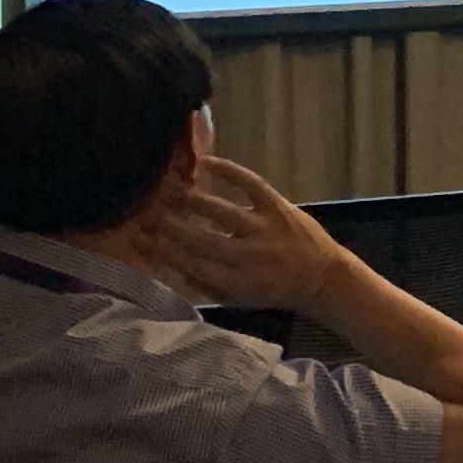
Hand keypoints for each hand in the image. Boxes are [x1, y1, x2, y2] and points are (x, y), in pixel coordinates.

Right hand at [136, 156, 362, 314]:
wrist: (322, 277)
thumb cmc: (274, 290)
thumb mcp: (239, 299)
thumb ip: (206, 285)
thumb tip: (171, 266)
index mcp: (236, 282)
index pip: (191, 265)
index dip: (163, 251)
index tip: (140, 238)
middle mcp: (248, 255)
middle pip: (200, 238)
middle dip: (169, 225)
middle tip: (145, 212)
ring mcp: (264, 228)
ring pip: (220, 211)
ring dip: (191, 200)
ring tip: (169, 191)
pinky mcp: (278, 206)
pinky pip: (250, 184)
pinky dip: (228, 171)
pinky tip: (206, 163)